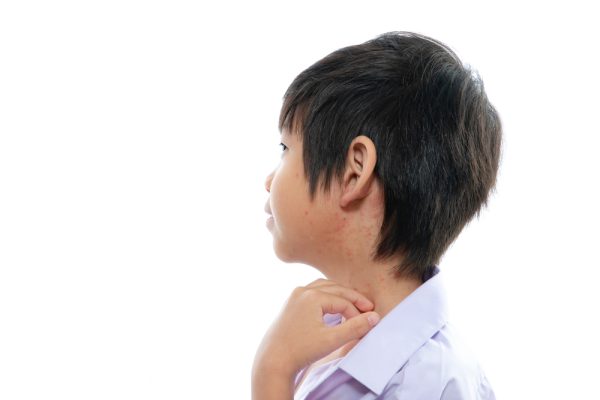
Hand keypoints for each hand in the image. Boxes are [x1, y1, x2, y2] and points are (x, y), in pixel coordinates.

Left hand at [252, 278, 380, 379]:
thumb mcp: (332, 340)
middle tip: (368, 308)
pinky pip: (313, 292)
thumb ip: (354, 327)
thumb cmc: (300, 350)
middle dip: (353, 299)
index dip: (357, 313)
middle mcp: (302, 291)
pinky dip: (327, 295)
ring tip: (353, 304)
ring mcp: (295, 295)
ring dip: (340, 294)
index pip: (343, 302)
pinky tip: (333, 305)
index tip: (367, 324)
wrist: (273, 360)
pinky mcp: (290, 302)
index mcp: (312, 296)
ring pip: (324, 287)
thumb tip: (374, 317)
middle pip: (336, 289)